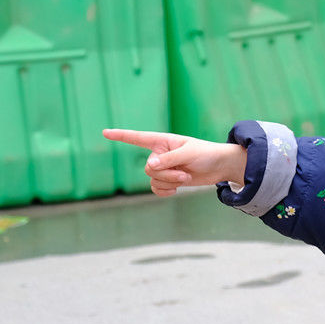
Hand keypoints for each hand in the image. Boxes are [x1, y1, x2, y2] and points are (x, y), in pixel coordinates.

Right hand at [103, 128, 247, 195]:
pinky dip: (165, 191)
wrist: (220, 167)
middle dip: (166, 174)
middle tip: (185, 173)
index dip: (121, 136)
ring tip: (186, 177)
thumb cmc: (207, 154)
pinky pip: (156, 189)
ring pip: (153, 180)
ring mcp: (163, 167)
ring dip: (169, 182)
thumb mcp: (189, 154)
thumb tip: (149, 167)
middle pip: (149, 168)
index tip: (104, 132)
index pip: (137, 138)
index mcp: (163, 141)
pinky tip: (176, 189)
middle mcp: (160, 154)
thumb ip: (169, 160)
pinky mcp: (168, 180)